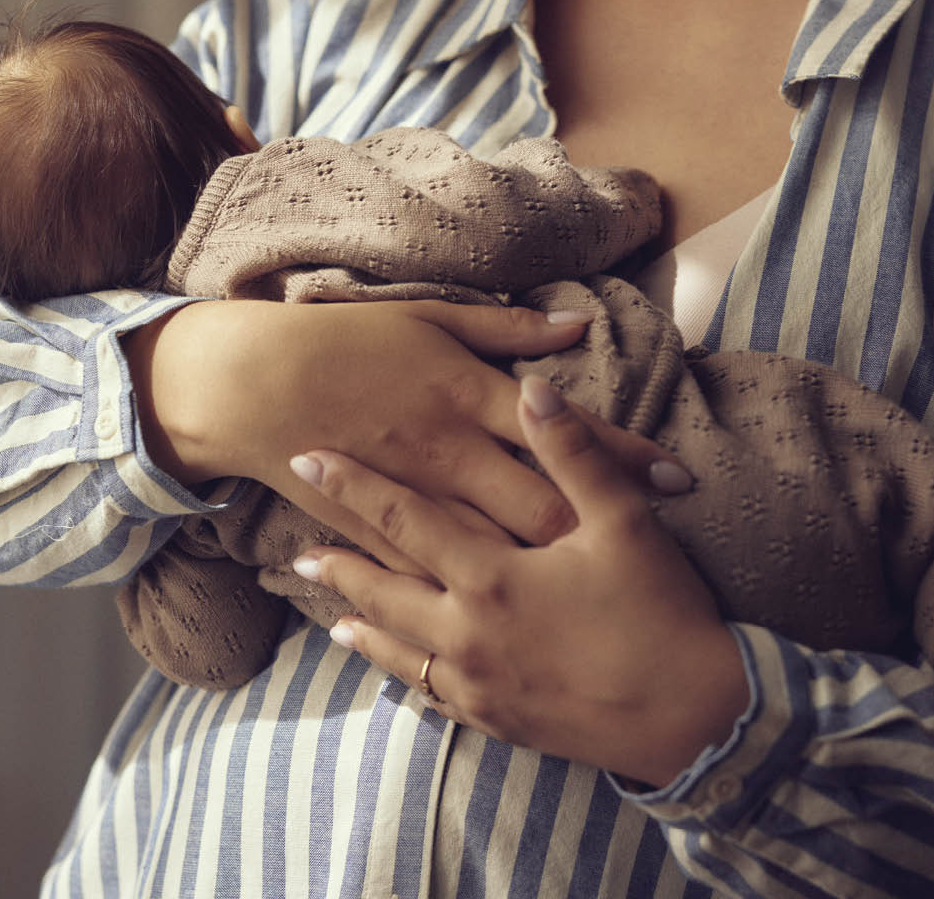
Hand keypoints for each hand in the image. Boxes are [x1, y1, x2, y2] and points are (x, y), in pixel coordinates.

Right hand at [124, 300, 689, 573]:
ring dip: (555, 570)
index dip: (625, 454)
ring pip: (499, 549)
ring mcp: (417, 500)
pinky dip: (481, 590)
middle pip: (543, 504)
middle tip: (668, 556)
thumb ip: (503, 328)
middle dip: (608, 530)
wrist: (255, 383)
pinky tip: (518, 617)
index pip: (565, 432)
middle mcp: (452, 453)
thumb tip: (571, 326)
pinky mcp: (382, 533)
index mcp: (467, 396)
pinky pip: (440, 571)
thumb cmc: (347, 340)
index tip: (678, 476)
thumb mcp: (428, 318)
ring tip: (614, 596)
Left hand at [289, 376, 748, 786]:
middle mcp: (468, 633)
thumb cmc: (660, 614)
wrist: (692, 722)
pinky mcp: (498, 720)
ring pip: (399, 650)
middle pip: (385, 590)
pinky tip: (394, 673)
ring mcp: (478, 685)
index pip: (403, 517)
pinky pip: (431, 695)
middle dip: (340, 565)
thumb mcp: (624, 522)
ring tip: (329, 612)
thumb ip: (572, 451)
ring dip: (362, 623)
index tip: (308, 460)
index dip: (353, 484)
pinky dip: (401, 676)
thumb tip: (534, 386)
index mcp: (491, 577)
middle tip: (296, 553)